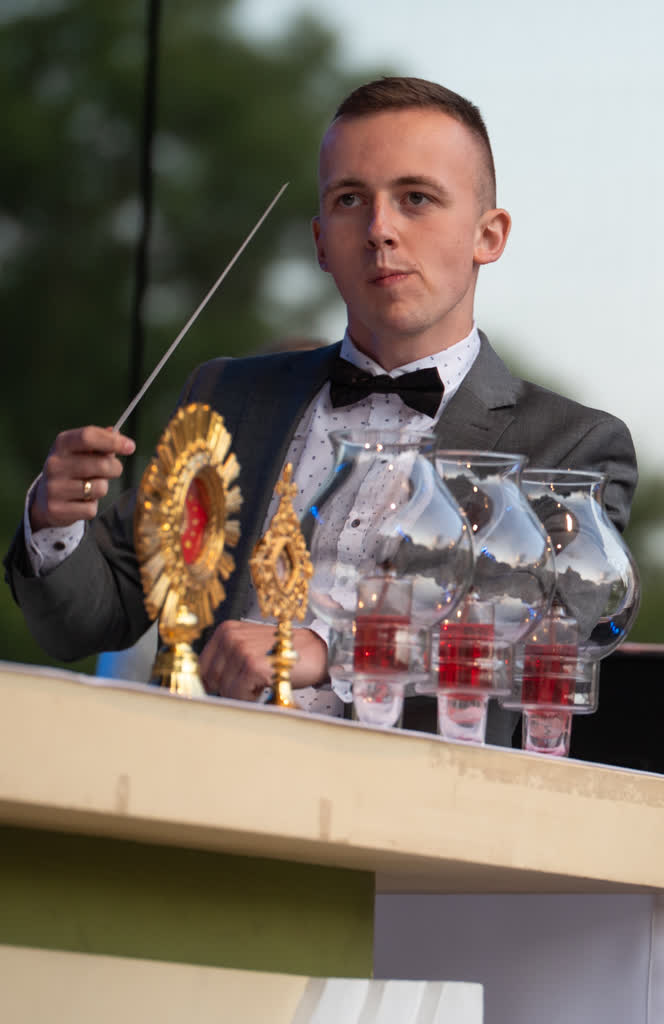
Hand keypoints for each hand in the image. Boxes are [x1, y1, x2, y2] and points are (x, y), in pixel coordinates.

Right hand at [30, 426, 135, 531]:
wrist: (45, 498)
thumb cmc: (72, 469)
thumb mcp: (81, 451)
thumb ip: (100, 442)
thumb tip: (117, 434)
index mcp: (61, 444)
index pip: (88, 436)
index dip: (113, 441)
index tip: (131, 446)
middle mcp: (54, 464)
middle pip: (102, 464)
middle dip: (115, 468)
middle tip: (112, 470)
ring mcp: (53, 487)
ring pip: (100, 488)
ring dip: (102, 488)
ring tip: (90, 487)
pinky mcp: (56, 509)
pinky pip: (91, 508)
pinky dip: (91, 506)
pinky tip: (80, 502)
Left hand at [199, 620, 328, 700]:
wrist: (315, 653)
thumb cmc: (285, 653)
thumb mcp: (249, 649)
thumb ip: (226, 662)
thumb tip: (204, 685)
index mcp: (226, 630)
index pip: (202, 666)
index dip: (211, 683)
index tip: (222, 689)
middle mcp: (230, 636)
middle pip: (211, 680)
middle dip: (230, 688)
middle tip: (252, 683)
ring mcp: (240, 649)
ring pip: (225, 690)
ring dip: (244, 694)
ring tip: (262, 681)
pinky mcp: (251, 664)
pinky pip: (238, 694)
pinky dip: (252, 697)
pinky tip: (266, 685)